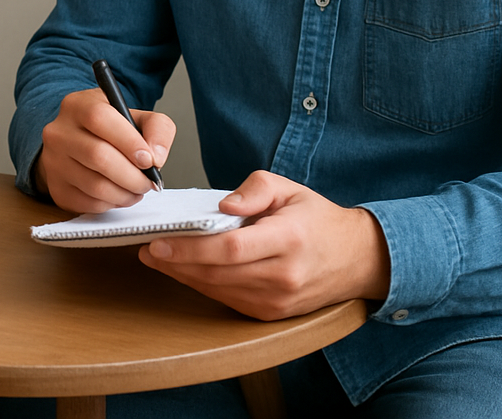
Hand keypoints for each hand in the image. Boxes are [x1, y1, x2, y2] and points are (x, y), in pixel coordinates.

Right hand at [36, 88, 175, 212]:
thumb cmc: (111, 130)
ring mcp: (53, 162)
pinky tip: (120, 194)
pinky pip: (89, 203)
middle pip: (98, 156)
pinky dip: (112, 203)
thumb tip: (157, 157)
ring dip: (125, 193)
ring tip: (137, 189)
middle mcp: (59, 132)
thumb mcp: (135, 116)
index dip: (128, 141)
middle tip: (149, 182)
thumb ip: (157, 127)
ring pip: (95, 185)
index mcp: (78, 106)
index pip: (100, 118)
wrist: (78, 144)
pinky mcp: (56, 188)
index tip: (150, 160)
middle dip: (132, 175)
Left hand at [138, 170, 389, 320]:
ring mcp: (277, 300)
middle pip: (217, 273)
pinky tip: (185, 270)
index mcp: (288, 239)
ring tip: (157, 258)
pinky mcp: (271, 313)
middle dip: (176, 262)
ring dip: (183, 275)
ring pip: (218, 290)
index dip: (190, 249)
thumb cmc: (316, 219)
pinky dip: (203, 284)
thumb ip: (254, 188)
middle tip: (147, 249)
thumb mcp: (288, 187)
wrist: (355, 258)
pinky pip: (228, 299)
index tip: (159, 242)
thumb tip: (224, 204)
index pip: (230, 248)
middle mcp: (283, 276)